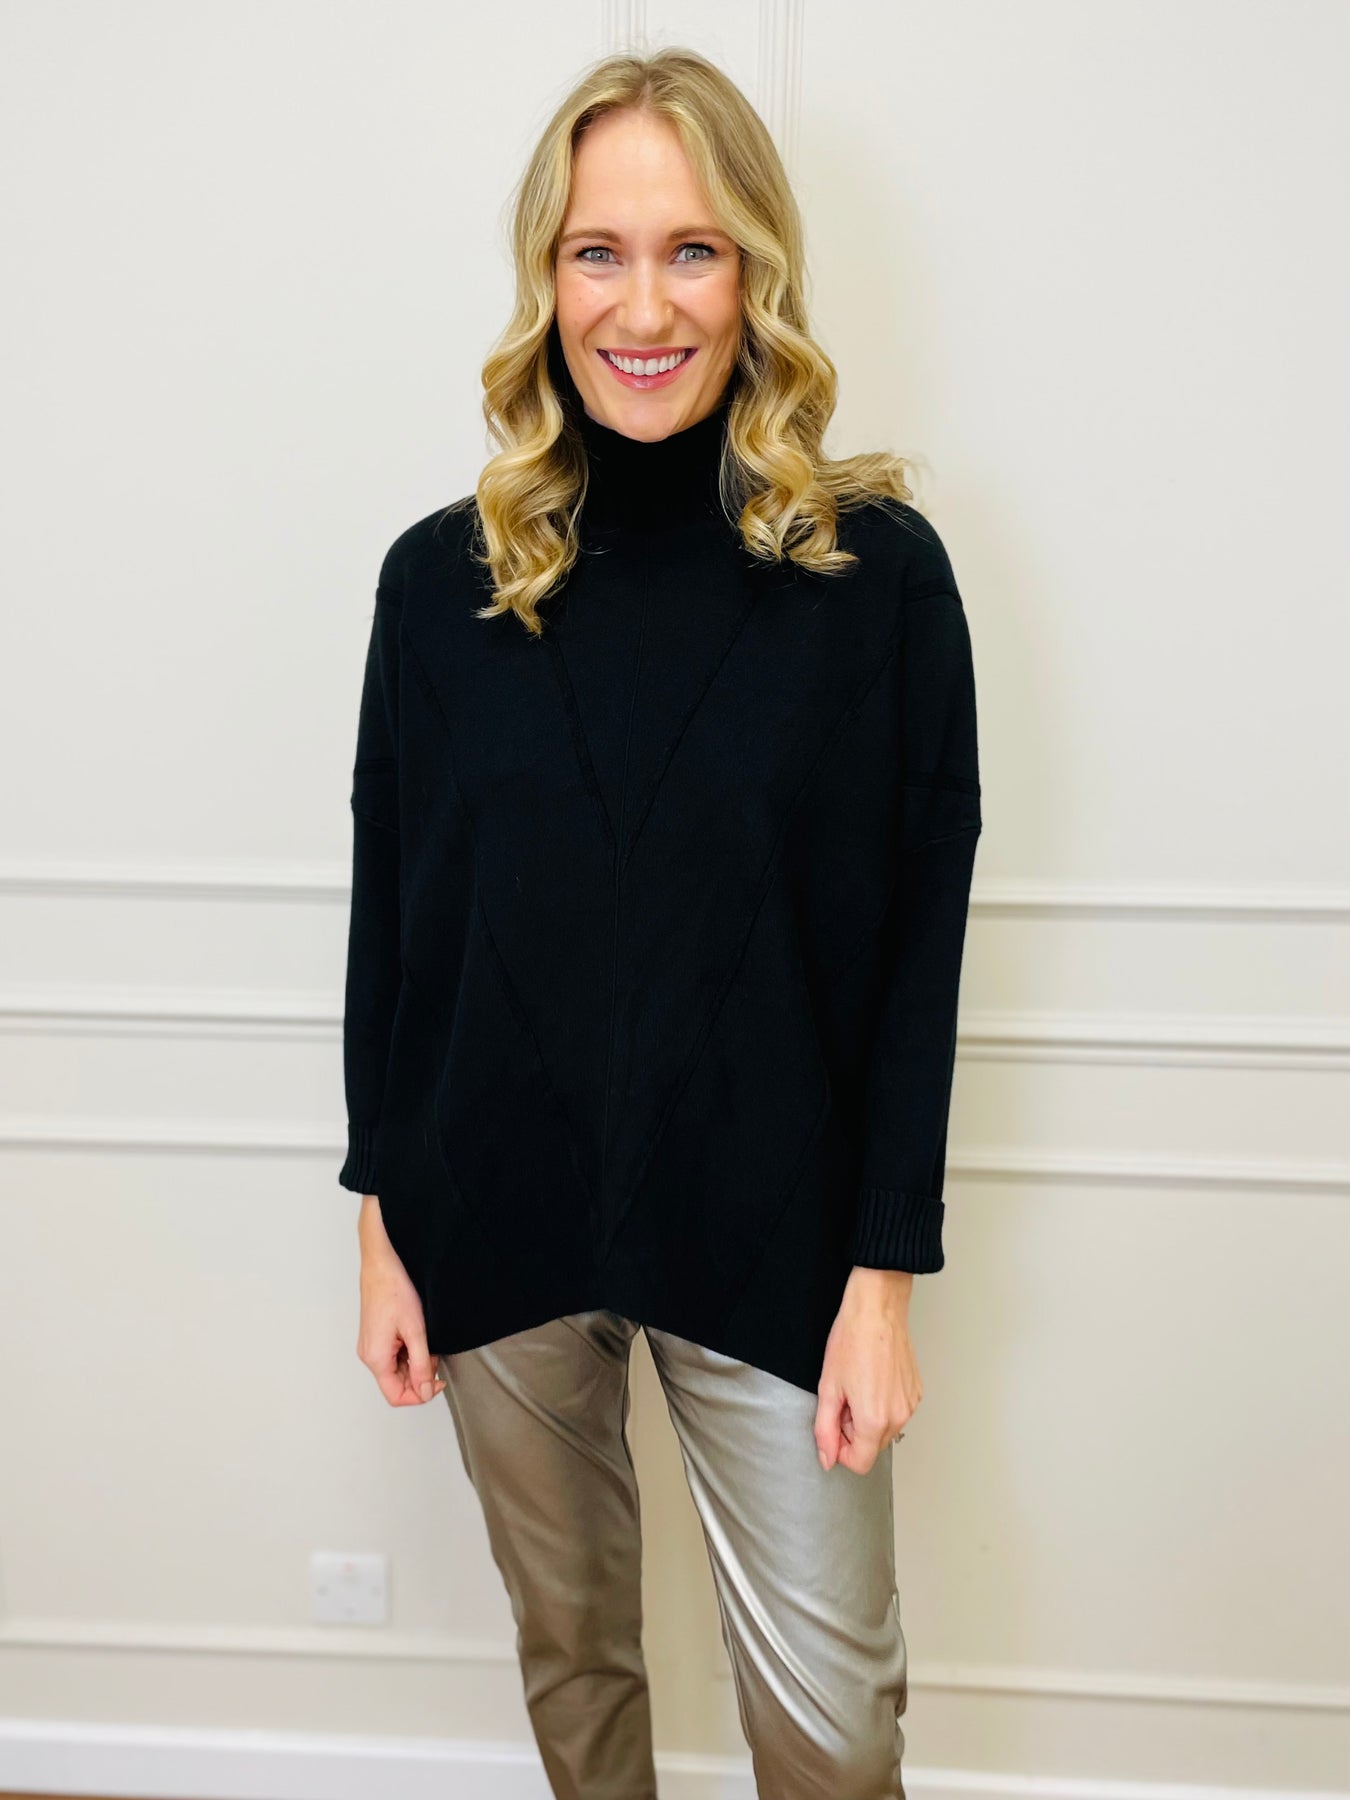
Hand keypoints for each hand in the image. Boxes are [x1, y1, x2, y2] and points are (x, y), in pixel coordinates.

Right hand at [355, 1196, 447, 1407]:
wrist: (382, 1263)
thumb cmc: (395, 1290)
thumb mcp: (415, 1331)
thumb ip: (421, 1364)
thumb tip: (425, 1392)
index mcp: (375, 1358)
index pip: (396, 1396)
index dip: (419, 1394)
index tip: (437, 1382)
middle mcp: (369, 1355)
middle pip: (396, 1383)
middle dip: (420, 1374)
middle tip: (434, 1354)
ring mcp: (371, 1346)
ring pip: (396, 1369)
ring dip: (416, 1362)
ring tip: (426, 1340)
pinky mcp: (376, 1336)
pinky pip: (393, 1355)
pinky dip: (409, 1351)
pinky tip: (417, 1334)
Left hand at [814, 1267, 921, 1474]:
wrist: (877, 1310)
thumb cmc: (852, 1339)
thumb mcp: (828, 1388)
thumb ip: (824, 1430)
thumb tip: (827, 1458)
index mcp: (874, 1420)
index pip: (860, 1463)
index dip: (840, 1449)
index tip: (833, 1425)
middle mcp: (898, 1416)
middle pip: (872, 1447)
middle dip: (853, 1431)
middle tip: (844, 1397)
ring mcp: (911, 1404)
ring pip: (885, 1430)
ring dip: (868, 1417)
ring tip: (859, 1385)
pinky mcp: (916, 1392)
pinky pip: (897, 1412)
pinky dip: (883, 1404)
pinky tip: (873, 1378)